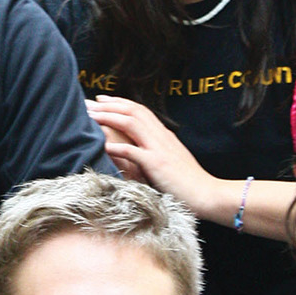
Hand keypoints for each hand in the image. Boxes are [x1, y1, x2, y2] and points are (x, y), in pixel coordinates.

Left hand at [87, 96, 295, 238]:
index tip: (101, 99)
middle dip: (108, 105)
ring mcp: (159, 149)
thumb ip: (155, 151)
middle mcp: (161, 136)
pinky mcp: (158, 165)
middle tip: (87, 102)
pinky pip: (134, 152)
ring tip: (90, 116)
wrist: (208, 195)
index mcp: (164, 135)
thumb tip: (138, 148)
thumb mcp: (170, 160)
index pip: (139, 110)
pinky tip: (104, 145)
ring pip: (131, 123)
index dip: (118, 102)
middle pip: (132, 111)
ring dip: (108, 117)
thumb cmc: (188, 182)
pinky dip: (118, 147)